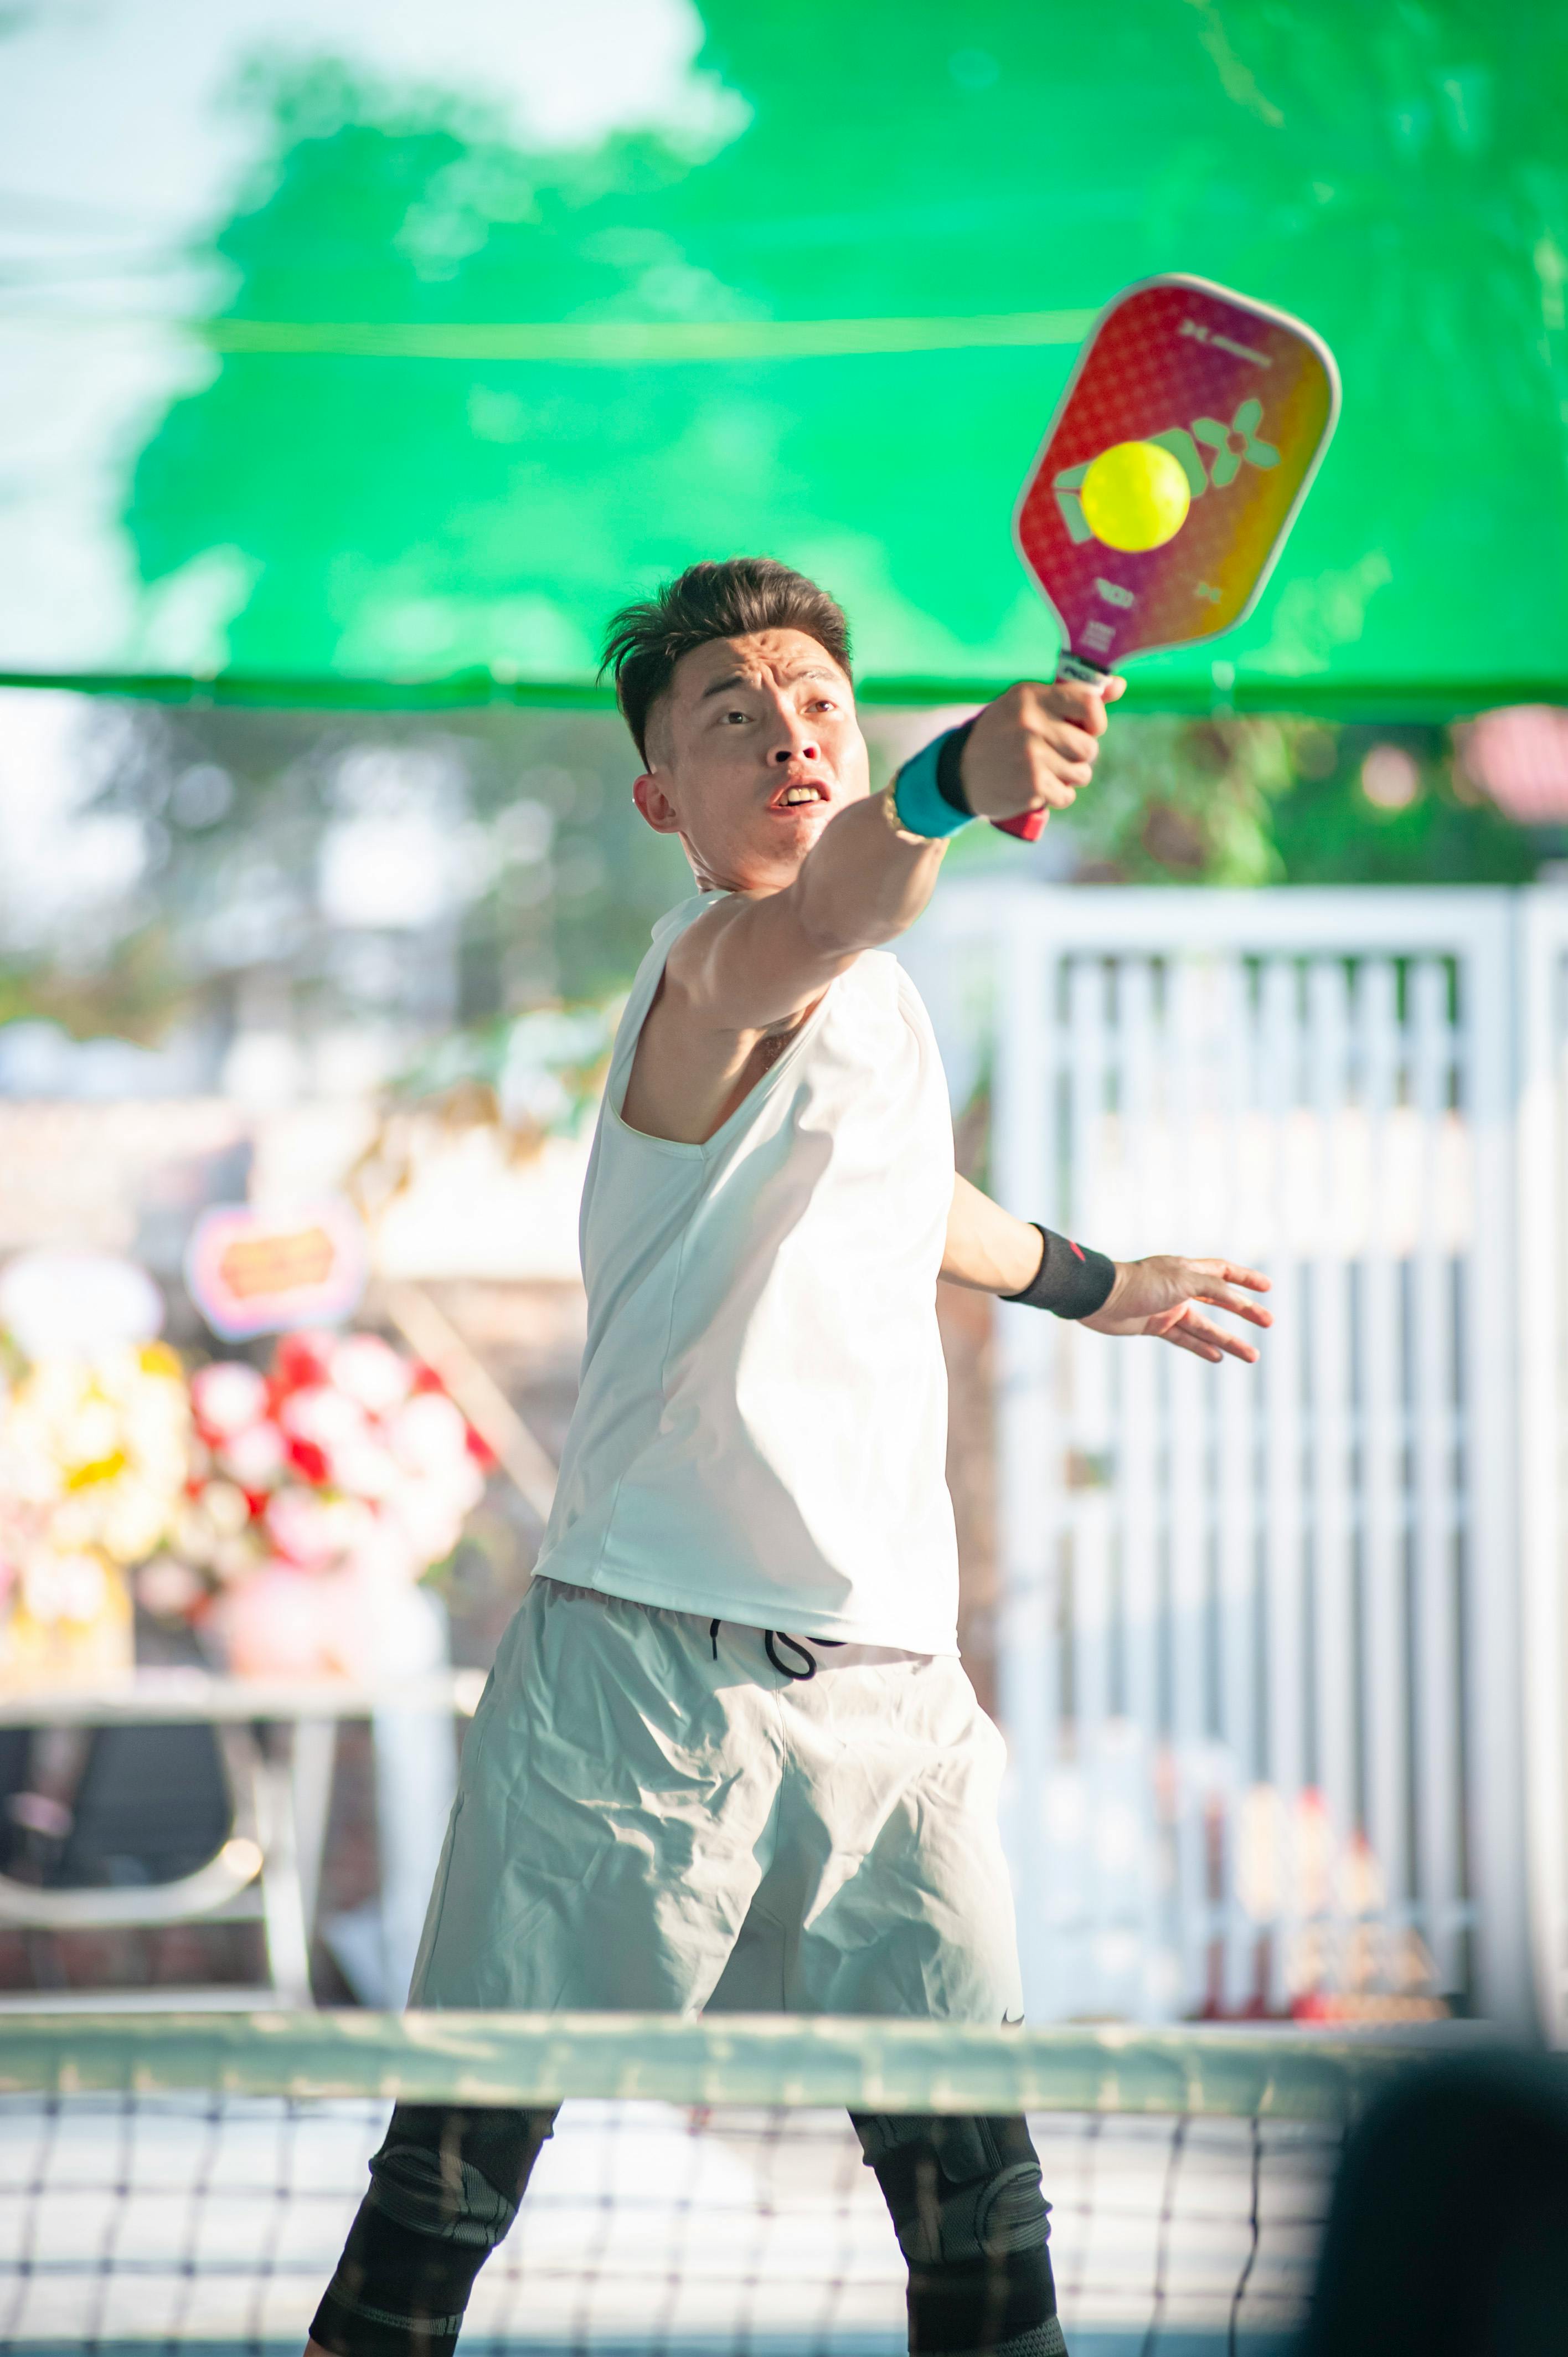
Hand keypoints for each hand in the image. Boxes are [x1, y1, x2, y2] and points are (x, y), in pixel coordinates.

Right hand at [959, 675, 1125, 827]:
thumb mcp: (1028, 705)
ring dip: (1069, 776)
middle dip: (1078, 755)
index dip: (1096, 721)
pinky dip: (1056, 796)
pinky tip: (1036, 787)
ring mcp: (1031, 756)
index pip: (1090, 703)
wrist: (960, 773)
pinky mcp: (1031, 786)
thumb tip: (1119, 686)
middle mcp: (1031, 724)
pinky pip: (1067, 795)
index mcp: (1031, 696)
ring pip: (1081, 773)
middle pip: (1089, 746)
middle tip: (1054, 754)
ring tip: (1044, 770)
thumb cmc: (1002, 734)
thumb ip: (1073, 695)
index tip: (1084, 728)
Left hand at [1082, 1256, 1271, 1363]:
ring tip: (1253, 1355)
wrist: (1100, 1298)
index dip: (1246, 1278)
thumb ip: (1213, 1287)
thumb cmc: (1140, 1283)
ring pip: (1205, 1326)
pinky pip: (1184, 1339)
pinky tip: (1218, 1357)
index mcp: (1188, 1269)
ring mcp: (1168, 1308)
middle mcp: (1180, 1288)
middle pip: (1220, 1300)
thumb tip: (1238, 1298)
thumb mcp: (1184, 1280)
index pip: (1224, 1271)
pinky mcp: (1155, 1326)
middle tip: (1269, 1323)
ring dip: (1228, 1340)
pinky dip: (1201, 1348)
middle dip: (1245, 1312)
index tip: (1268, 1288)